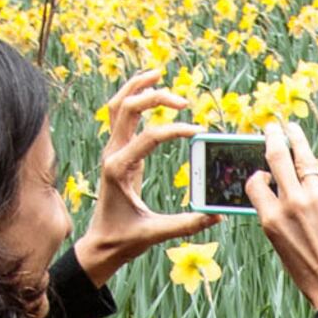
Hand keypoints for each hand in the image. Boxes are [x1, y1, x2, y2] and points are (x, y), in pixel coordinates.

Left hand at [70, 70, 220, 281]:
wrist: (100, 244)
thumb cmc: (124, 238)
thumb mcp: (156, 232)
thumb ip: (186, 223)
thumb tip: (217, 216)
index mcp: (118, 169)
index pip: (149, 136)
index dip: (175, 130)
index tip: (197, 132)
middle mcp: (111, 154)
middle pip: (127, 109)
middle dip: (154, 98)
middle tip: (183, 102)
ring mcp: (111, 149)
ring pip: (117, 105)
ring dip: (136, 87)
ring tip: (158, 73)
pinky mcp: (117, 150)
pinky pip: (120, 115)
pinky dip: (132, 96)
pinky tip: (150, 87)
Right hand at [244, 120, 317, 311]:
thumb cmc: (312, 274)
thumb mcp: (284, 246)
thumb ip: (282, 215)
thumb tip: (284, 189)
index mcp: (271, 219)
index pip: (255, 182)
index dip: (258, 174)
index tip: (262, 168)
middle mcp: (292, 204)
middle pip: (278, 158)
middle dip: (274, 137)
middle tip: (273, 126)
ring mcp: (317, 199)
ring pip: (305, 160)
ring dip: (298, 142)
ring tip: (294, 130)